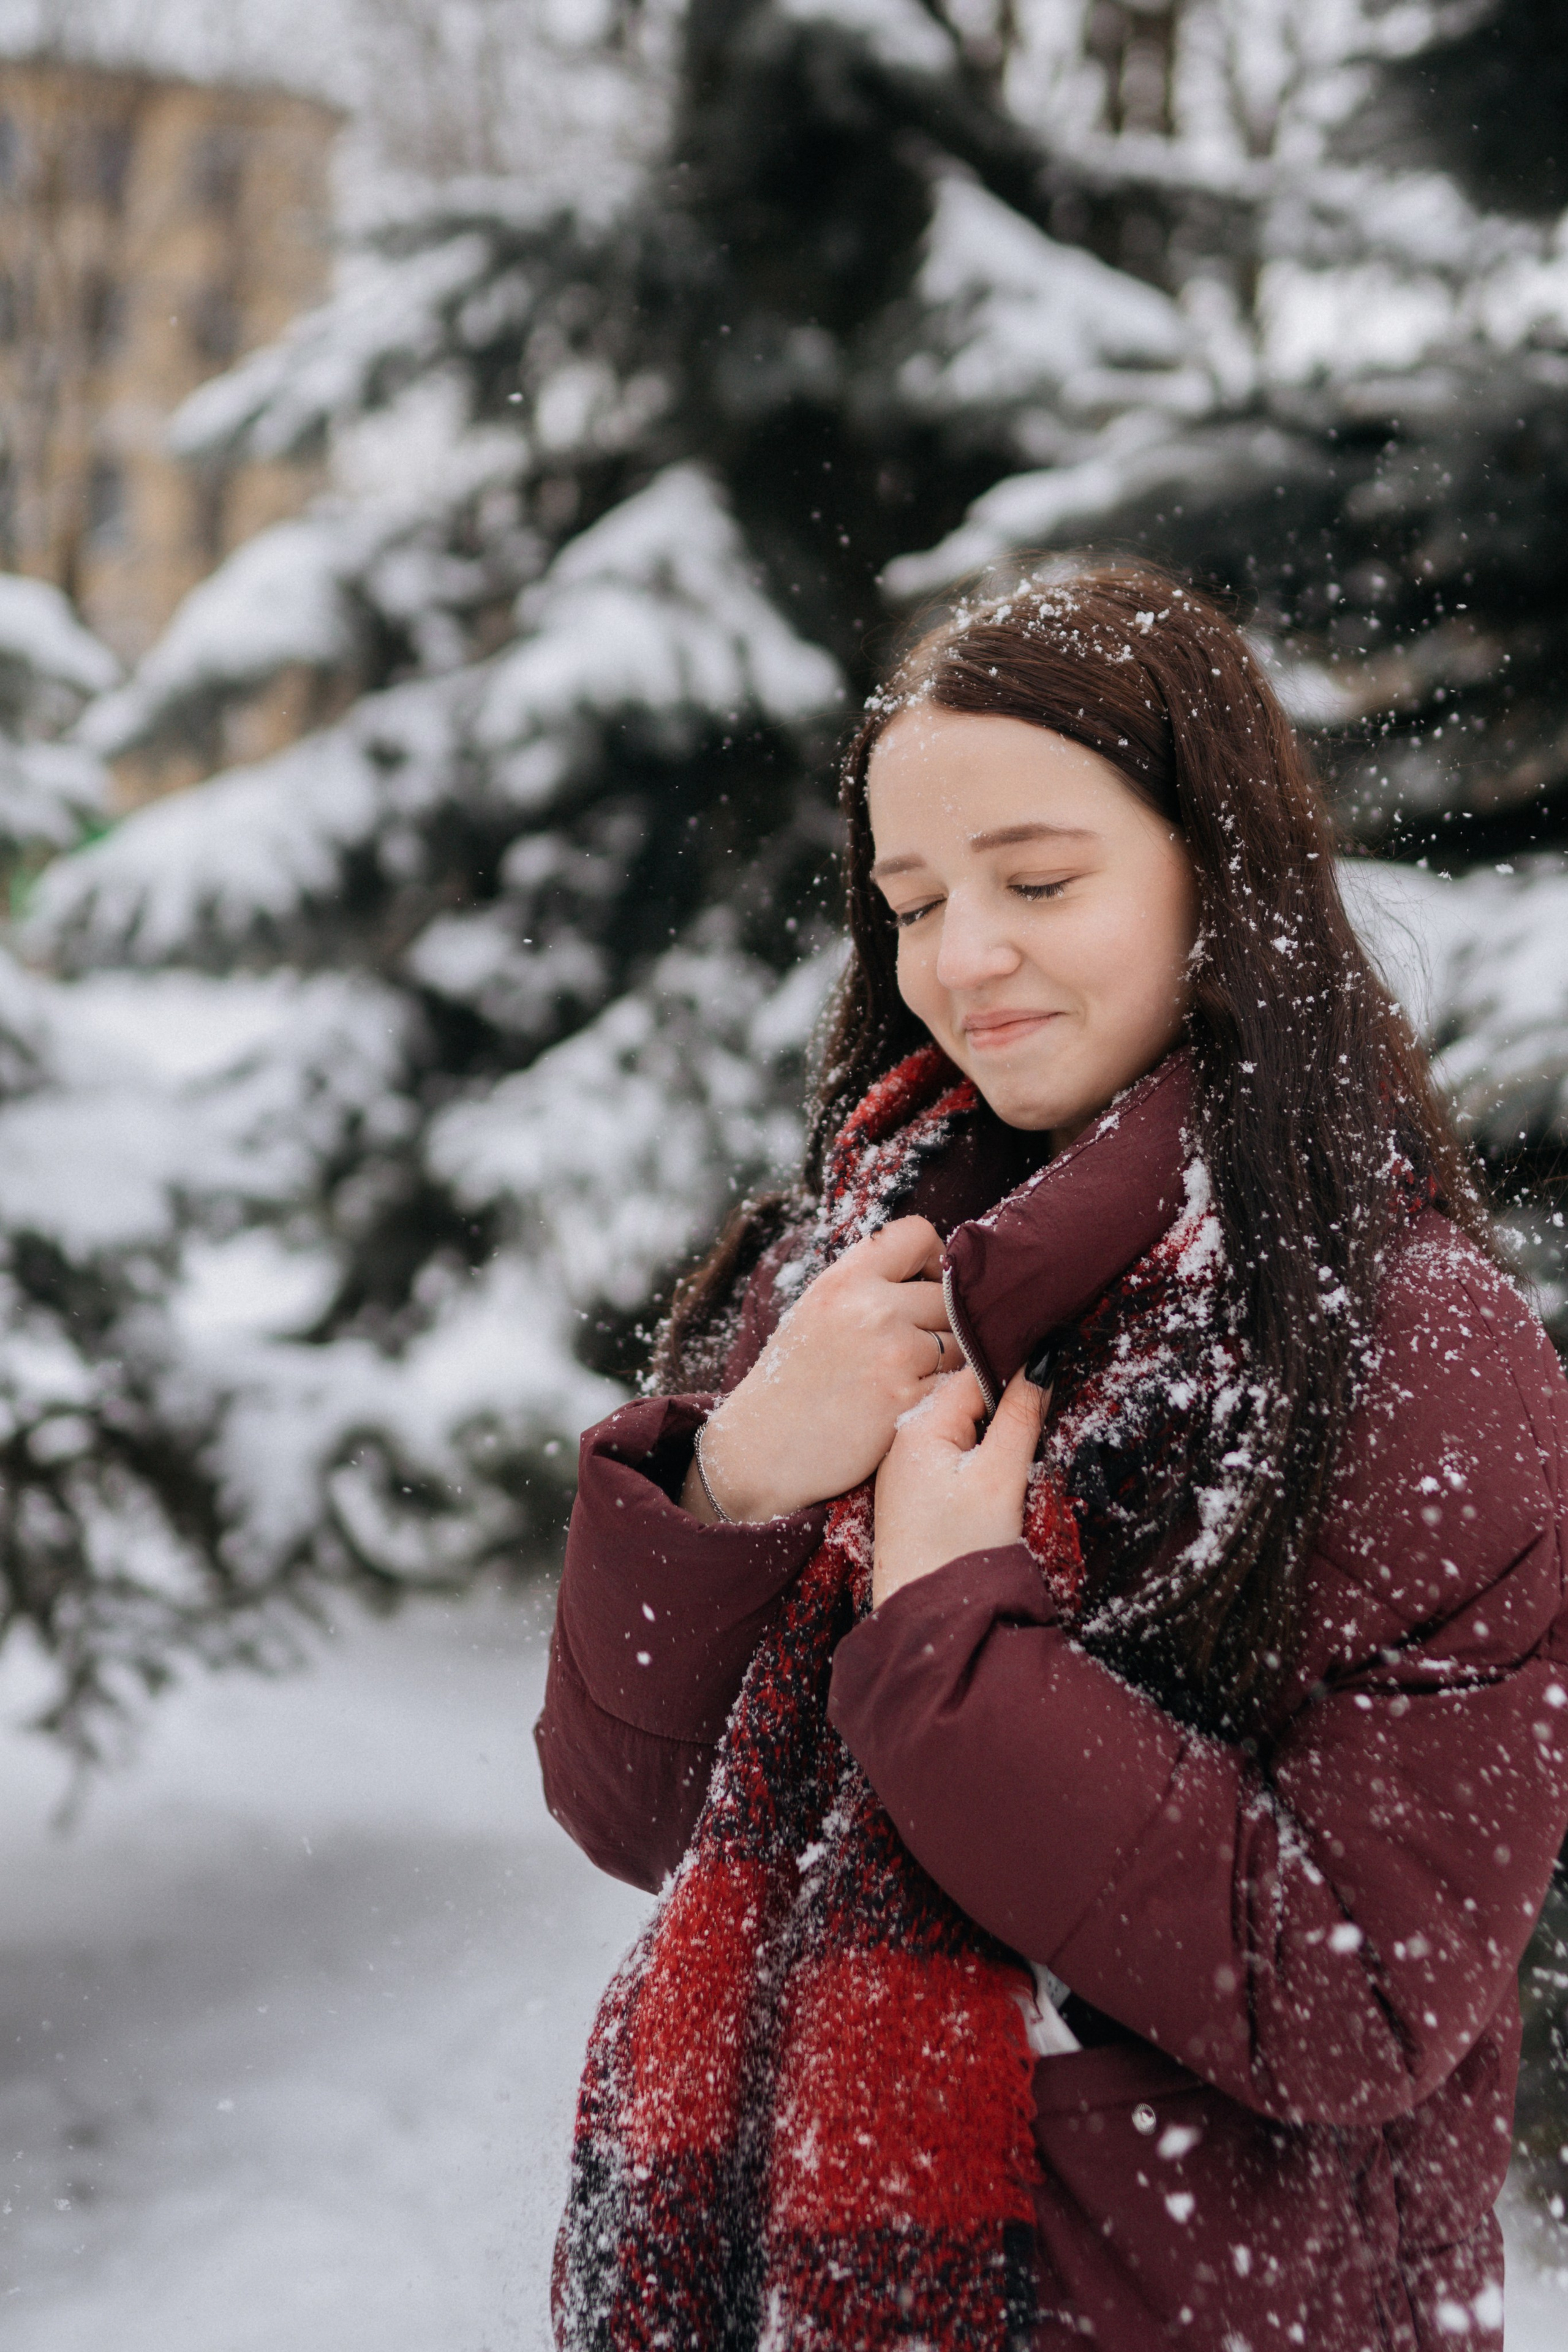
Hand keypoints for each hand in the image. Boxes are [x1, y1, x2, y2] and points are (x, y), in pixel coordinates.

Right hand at [681, 1217, 952, 1521]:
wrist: (762, 1450)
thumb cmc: (790, 1382)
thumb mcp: (815, 1311)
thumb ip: (864, 1286)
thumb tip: (924, 1271)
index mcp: (845, 1280)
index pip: (918, 1234)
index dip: (933, 1258)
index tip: (925, 1283)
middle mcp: (873, 1309)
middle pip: (948, 1295)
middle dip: (941, 1320)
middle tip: (916, 1345)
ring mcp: (895, 1355)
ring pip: (961, 1341)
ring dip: (948, 1359)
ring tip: (910, 1377)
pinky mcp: (909, 1399)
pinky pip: (956, 1383)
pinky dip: (942, 1393)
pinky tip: (911, 1402)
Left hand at [871, 1366, 1045, 1607]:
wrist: (923, 1617)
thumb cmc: (959, 1550)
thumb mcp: (1000, 1477)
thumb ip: (1021, 1416)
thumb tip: (1040, 1360)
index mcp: (918, 1423)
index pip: (974, 1371)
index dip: (1015, 1367)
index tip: (1050, 1370)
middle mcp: (901, 1437)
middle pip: (966, 1396)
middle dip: (1004, 1400)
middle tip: (1039, 1418)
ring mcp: (902, 1466)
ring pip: (960, 1426)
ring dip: (991, 1429)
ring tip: (1018, 1452)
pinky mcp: (910, 1494)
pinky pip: (949, 1454)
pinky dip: (975, 1455)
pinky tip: (992, 1476)